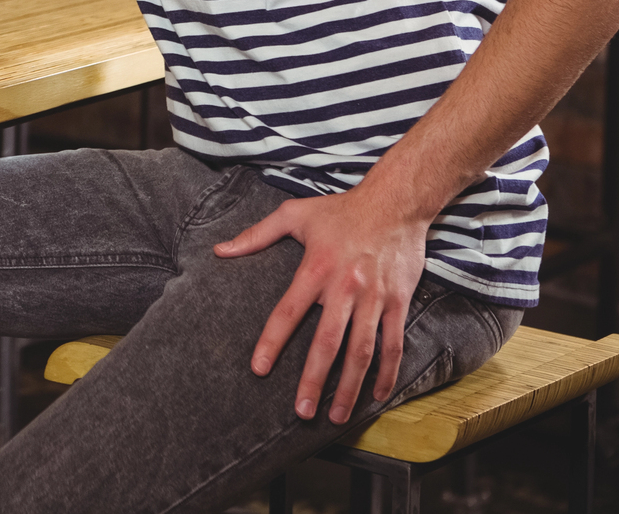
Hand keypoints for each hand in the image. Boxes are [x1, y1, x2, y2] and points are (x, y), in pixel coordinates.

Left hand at [214, 188, 429, 424]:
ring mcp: (374, 298)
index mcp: (315, 269)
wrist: (395, 202)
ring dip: (350, 386)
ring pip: (362, 351)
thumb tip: (220, 250)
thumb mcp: (294, 215)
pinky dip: (387, 373)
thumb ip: (256, 235)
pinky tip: (377, 395)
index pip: (287, 312)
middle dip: (314, 380)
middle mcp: (345, 287)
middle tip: (302, 411)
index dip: (272, 342)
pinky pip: (393, 344)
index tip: (259, 369)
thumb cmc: (341, 209)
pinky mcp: (398, 302)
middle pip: (327, 342)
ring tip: (336, 415)